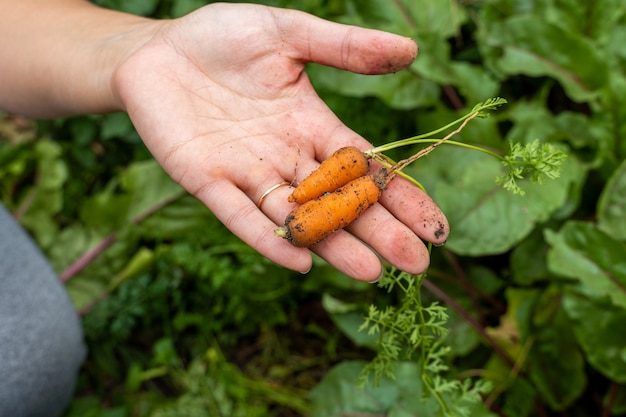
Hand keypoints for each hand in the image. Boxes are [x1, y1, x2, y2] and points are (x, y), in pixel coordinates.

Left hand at [112, 3, 448, 280]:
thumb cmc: (224, 38)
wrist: (157, 50)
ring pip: (297, 216)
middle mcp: (287, 159)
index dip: (401, 197)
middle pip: (340, 202)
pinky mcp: (206, 181)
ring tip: (369, 272)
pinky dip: (267, 239)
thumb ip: (344, 48)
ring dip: (331, 244)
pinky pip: (240, 216)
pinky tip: (299, 262)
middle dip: (378, 232)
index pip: (366, 169)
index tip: (436, 226)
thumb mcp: (288, 34)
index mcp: (312, 127)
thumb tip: (411, 52)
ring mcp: (248, 174)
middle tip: (416, 266)